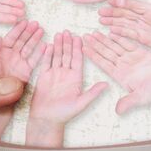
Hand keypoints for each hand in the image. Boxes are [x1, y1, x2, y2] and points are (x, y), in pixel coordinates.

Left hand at [0, 20, 47, 80]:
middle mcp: (12, 54)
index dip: (18, 29)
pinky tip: (45, 45)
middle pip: (22, 40)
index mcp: (2, 50)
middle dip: (29, 31)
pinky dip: (40, 53)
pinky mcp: (27, 70)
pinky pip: (35, 59)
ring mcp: (20, 61)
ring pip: (29, 47)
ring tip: (41, 30)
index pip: (11, 37)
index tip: (24, 22)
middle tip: (36, 23)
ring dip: (35, 39)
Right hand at [25, 31, 106, 146]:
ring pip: (57, 56)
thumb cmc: (64, 114)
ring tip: (58, 34)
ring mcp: (54, 74)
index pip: (78, 60)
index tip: (79, 37)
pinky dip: (47, 54)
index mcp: (76, 78)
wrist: (47, 119)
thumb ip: (93, 93)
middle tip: (67, 31)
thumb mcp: (81, 103)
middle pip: (68, 55)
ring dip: (58, 45)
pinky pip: (46, 62)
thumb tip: (107, 85)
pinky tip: (48, 45)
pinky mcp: (44, 76)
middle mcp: (66, 74)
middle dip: (68, 43)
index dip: (79, 48)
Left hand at [82, 32, 150, 115]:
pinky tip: (112, 33)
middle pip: (106, 53)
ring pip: (114, 47)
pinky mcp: (139, 52)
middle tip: (85, 36)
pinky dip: (120, 38)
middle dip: (95, 44)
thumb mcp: (140, 98)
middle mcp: (122, 65)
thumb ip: (129, 102)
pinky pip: (128, 43)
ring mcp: (130, 58)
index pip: (103, 63)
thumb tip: (118, 111)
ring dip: (104, 40)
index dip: (94, 56)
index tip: (84, 49)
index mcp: (119, 75)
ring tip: (95, 32)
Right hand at [98, 0, 150, 52]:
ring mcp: (143, 27)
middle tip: (101, 12)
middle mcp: (146, 17)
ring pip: (125, 23)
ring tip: (101, 20)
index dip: (122, 2)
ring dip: (113, 21)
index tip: (111, 0)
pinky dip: (119, 32)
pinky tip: (111, 31)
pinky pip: (129, 33)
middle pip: (126, 13)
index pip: (134, 5)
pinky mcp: (142, 37)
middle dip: (113, 12)